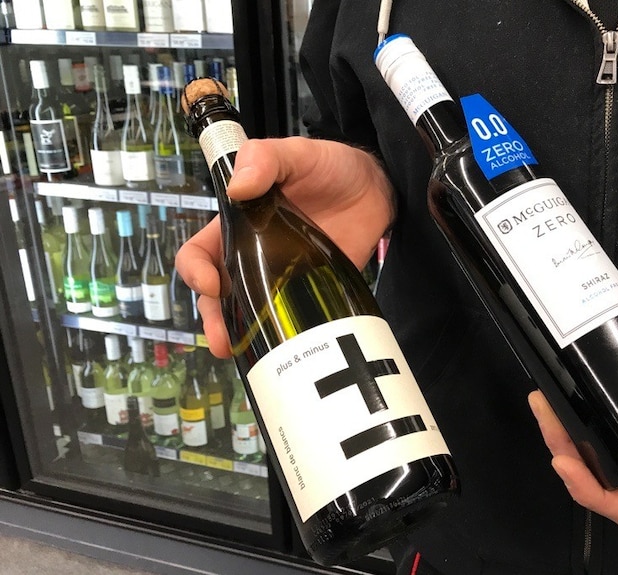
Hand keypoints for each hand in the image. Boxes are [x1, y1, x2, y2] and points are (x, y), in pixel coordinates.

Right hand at [175, 137, 394, 358]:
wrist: (376, 187)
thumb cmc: (328, 166)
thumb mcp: (296, 153)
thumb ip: (266, 158)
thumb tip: (238, 186)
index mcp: (238, 225)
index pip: (199, 253)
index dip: (196, 270)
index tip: (212, 283)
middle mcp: (254, 257)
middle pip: (218, 297)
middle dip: (213, 320)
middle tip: (222, 339)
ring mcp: (282, 279)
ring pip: (250, 315)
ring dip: (243, 336)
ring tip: (245, 353)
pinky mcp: (313, 294)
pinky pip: (291, 321)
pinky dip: (285, 338)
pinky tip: (286, 351)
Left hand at [528, 321, 617, 527]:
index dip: (592, 493)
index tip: (563, 462)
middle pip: (601, 487)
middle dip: (565, 454)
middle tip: (544, 410)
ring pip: (600, 471)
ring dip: (568, 444)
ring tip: (546, 407)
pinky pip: (610, 453)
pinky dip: (584, 436)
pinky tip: (569, 410)